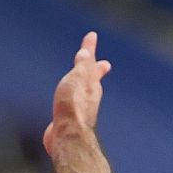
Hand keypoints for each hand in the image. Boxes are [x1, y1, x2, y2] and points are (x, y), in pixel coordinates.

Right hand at [44, 31, 112, 154]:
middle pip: (92, 79)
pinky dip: (70, 99)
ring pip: (83, 93)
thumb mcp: (77, 79)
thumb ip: (82, 66)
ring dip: (85, 86)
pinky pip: (71, 104)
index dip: (90, 49)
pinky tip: (68, 104)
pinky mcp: (69, 120)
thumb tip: (87, 52)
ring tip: (86, 83)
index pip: (91, 62)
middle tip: (104, 64)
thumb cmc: (73, 106)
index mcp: (91, 84)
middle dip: (95, 70)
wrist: (68, 135)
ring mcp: (79, 109)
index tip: (92, 36)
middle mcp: (88, 96)